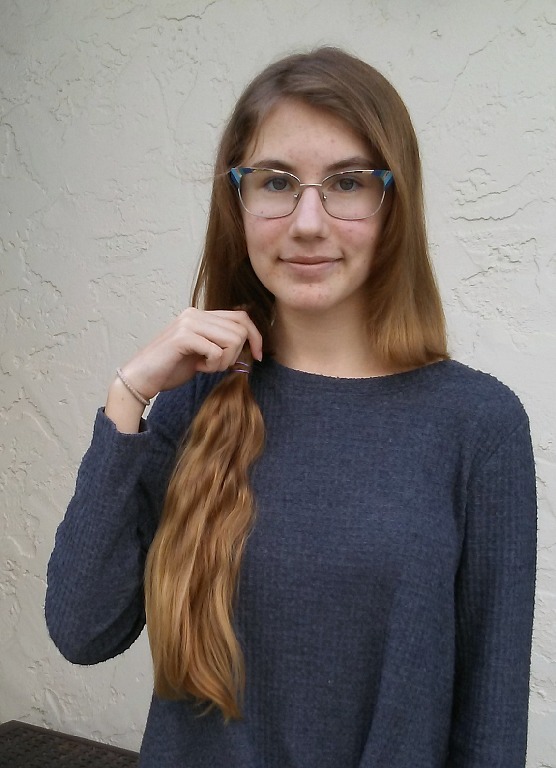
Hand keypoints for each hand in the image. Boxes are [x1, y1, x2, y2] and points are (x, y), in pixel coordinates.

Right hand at [105, 308, 262, 431]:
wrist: (141, 378)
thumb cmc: (171, 368)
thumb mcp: (202, 352)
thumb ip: (219, 342)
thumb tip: (250, 343)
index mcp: (200, 315)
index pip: (241, 317)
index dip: (255, 336)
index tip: (258, 356)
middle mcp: (194, 314)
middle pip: (240, 329)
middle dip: (236, 354)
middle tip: (218, 366)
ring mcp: (188, 323)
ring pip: (232, 339)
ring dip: (225, 360)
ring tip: (208, 367)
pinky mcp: (183, 337)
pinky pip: (217, 351)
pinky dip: (213, 365)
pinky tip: (198, 368)